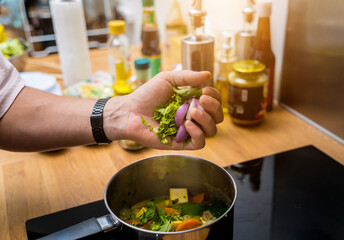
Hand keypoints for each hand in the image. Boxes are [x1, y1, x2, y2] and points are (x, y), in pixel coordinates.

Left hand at [104, 70, 223, 149]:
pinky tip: (187, 124)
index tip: (205, 90)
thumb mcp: (167, 79)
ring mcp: (188, 131)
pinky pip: (199, 143)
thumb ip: (188, 77)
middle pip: (217, 117)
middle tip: (202, 99)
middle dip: (215, 107)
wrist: (130, 112)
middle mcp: (193, 116)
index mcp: (192, 101)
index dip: (215, 96)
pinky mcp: (181, 143)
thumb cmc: (146, 95)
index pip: (213, 101)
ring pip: (211, 130)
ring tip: (192, 111)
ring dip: (207, 119)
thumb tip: (209, 75)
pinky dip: (198, 133)